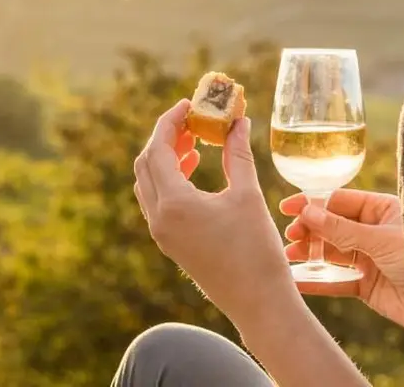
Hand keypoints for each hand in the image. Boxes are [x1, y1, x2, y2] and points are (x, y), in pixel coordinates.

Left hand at [133, 99, 296, 321]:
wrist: (256, 300)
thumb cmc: (256, 248)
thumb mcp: (248, 195)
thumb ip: (239, 154)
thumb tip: (238, 121)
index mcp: (174, 204)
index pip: (157, 150)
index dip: (170, 121)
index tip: (189, 103)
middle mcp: (159, 218)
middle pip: (146, 164)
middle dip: (166, 137)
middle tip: (193, 119)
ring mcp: (162, 233)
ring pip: (149, 183)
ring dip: (167, 157)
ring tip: (196, 140)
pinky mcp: (171, 242)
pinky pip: (158, 200)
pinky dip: (171, 178)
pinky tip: (196, 169)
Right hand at [280, 190, 403, 329]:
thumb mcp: (380, 239)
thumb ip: (342, 229)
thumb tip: (309, 213)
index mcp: (383, 210)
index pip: (342, 201)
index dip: (315, 203)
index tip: (289, 207)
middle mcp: (375, 232)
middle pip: (334, 226)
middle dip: (310, 229)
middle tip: (291, 234)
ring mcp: (370, 258)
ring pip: (333, 253)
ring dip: (310, 253)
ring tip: (289, 255)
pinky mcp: (367, 284)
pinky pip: (337, 280)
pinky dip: (317, 280)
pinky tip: (297, 279)